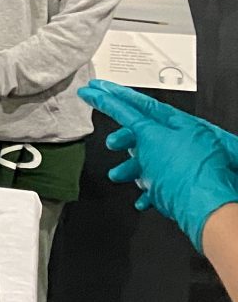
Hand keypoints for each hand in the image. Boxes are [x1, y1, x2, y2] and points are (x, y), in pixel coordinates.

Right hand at [82, 80, 237, 250]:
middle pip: (145, 135)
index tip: (94, 91)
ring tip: (119, 174)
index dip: (113, 97)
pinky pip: (159, 185)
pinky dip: (146, 190)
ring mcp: (185, 166)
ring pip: (149, 161)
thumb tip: (126, 113)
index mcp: (180, 125)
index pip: (140, 105)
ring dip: (131, 169)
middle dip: (123, 139)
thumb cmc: (187, 175)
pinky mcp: (184, 188)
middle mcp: (185, 143)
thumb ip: (136, 123)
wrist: (206, 211)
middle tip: (109, 141)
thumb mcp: (152, 138)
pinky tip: (141, 197)